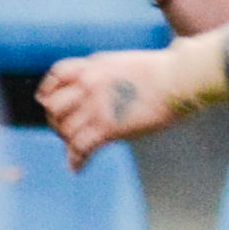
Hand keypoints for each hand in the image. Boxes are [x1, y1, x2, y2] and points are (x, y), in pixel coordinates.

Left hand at [35, 48, 183, 164]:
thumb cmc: (166, 70)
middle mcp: (88, 84)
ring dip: (68, 141)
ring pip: (66, 129)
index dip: (48, 90)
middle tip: (65, 130)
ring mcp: (96, 106)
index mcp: (93, 66)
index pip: (57, 75)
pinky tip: (77, 167)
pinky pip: (81, 148)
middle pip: (54, 106)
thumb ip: (107, 74)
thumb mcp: (126, 62)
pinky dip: (77, 160)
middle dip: (57, 120)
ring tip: (75, 149)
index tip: (46, 101)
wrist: (182, 77)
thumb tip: (107, 87)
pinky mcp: (108, 127)